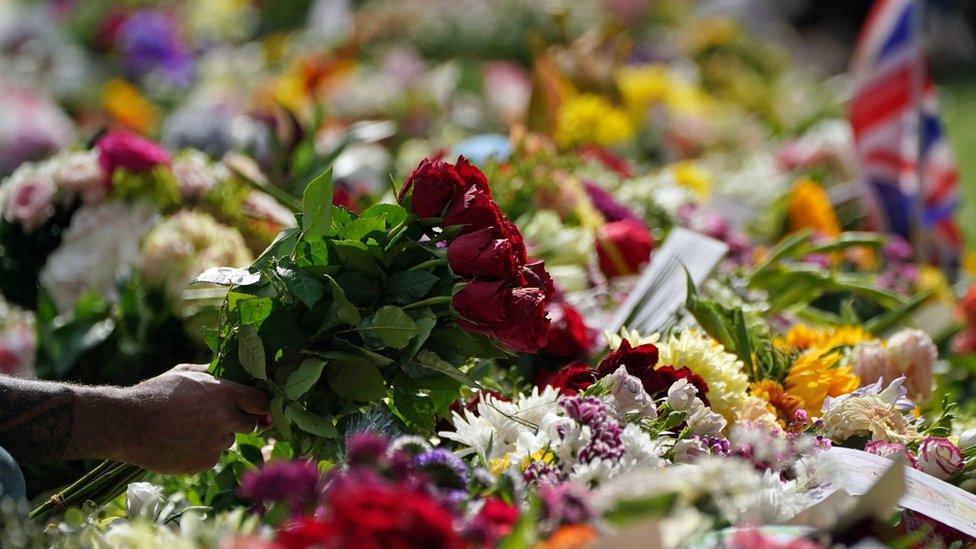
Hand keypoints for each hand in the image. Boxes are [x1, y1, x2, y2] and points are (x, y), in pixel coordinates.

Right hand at [111, 364, 269, 473]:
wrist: (128, 425)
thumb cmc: (155, 394)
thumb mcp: (185, 372)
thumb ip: (214, 374)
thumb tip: (233, 373)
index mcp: (225, 393)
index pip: (263, 402)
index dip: (262, 405)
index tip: (258, 407)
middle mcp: (226, 419)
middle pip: (251, 424)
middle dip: (240, 421)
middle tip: (217, 417)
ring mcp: (216, 444)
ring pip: (228, 441)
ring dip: (217, 436)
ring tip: (188, 428)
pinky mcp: (204, 463)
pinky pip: (212, 457)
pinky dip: (202, 452)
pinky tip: (181, 443)